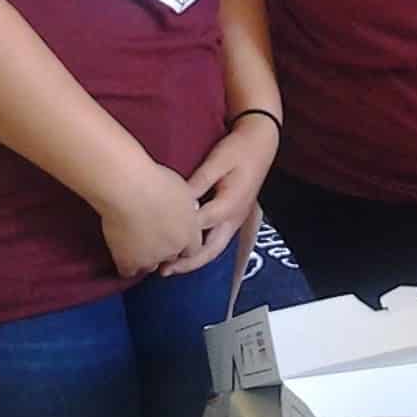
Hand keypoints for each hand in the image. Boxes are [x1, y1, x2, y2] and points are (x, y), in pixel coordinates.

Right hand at [98, 163, 199, 278]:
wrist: (130, 189)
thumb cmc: (156, 179)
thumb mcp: (183, 189)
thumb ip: (186, 206)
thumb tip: (188, 209)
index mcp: (190, 232)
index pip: (192, 249)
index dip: (181, 242)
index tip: (172, 233)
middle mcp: (174, 249)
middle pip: (171, 257)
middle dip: (164, 249)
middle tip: (151, 233)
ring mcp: (151, 258)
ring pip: (150, 266)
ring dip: (144, 257)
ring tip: (133, 239)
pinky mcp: (129, 262)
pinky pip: (128, 271)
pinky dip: (124, 263)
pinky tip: (120, 249)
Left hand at [164, 116, 278, 274]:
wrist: (261, 145)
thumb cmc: (238, 151)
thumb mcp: (217, 162)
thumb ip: (198, 182)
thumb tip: (178, 201)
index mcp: (229, 204)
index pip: (200, 226)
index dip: (178, 236)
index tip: (156, 243)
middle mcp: (233, 219)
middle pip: (210, 250)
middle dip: (187, 263)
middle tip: (163, 271)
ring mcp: (235, 221)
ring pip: (214, 250)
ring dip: (194, 261)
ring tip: (170, 268)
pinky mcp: (233, 218)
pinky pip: (217, 242)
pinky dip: (201, 252)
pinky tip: (186, 253)